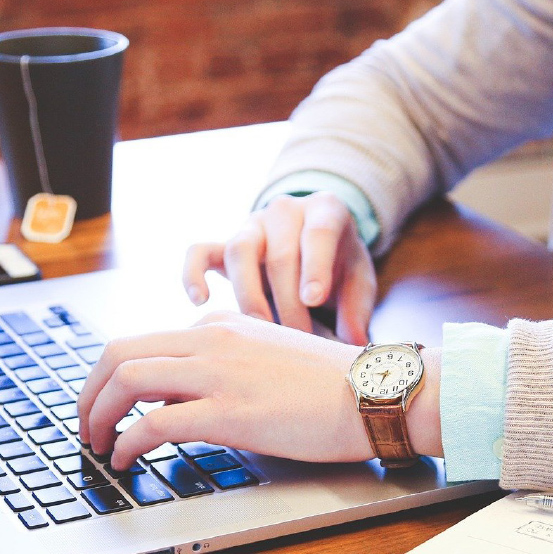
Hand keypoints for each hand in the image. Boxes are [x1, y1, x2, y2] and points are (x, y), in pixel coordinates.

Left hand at [77, 312, 442, 471]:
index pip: (145, 343)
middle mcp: (211, 340)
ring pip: (126, 380)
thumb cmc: (334, 385)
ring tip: (97, 445)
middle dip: (89, 392)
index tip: (108, 406)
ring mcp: (218, 373)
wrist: (375, 392)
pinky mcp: (228, 412)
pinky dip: (127, 443)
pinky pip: (153, 423)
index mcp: (221, 326)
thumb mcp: (271, 357)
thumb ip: (229, 365)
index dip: (113, 379)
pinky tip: (126, 461)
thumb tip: (189, 395)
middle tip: (85, 425)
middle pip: (119, 353)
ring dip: (98, 415)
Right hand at [183, 192, 376, 344]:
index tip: (313, 299)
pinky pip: (199, 252)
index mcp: (325, 210)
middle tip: (298, 339)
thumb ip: (358, 309)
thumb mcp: (359, 280)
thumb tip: (353, 343)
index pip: (318, 233)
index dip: (315, 266)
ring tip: (261, 330)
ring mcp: (252, 226)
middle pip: (279, 253)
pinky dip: (193, 273)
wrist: (315, 243)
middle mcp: (285, 211)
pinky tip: (200, 301)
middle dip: (288, 302)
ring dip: (249, 295)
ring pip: (239, 251)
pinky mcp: (224, 244)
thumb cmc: (340, 265)